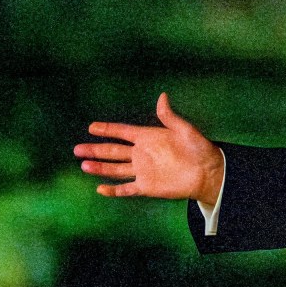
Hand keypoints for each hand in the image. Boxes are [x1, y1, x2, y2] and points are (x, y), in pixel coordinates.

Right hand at [74, 93, 224, 205]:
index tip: (91, 127)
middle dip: (95, 149)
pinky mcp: (147, 186)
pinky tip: (100, 188)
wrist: (208, 173)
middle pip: (113, 151)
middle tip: (76, 148)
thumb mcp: (185, 129)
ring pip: (115, 169)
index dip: (107, 130)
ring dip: (100, 167)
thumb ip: (169, 116)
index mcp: (149, 138)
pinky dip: (114, 190)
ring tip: (83, 164)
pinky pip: (126, 189)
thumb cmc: (200, 148)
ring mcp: (143, 171)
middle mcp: (142, 154)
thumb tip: (162, 96)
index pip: (123, 132)